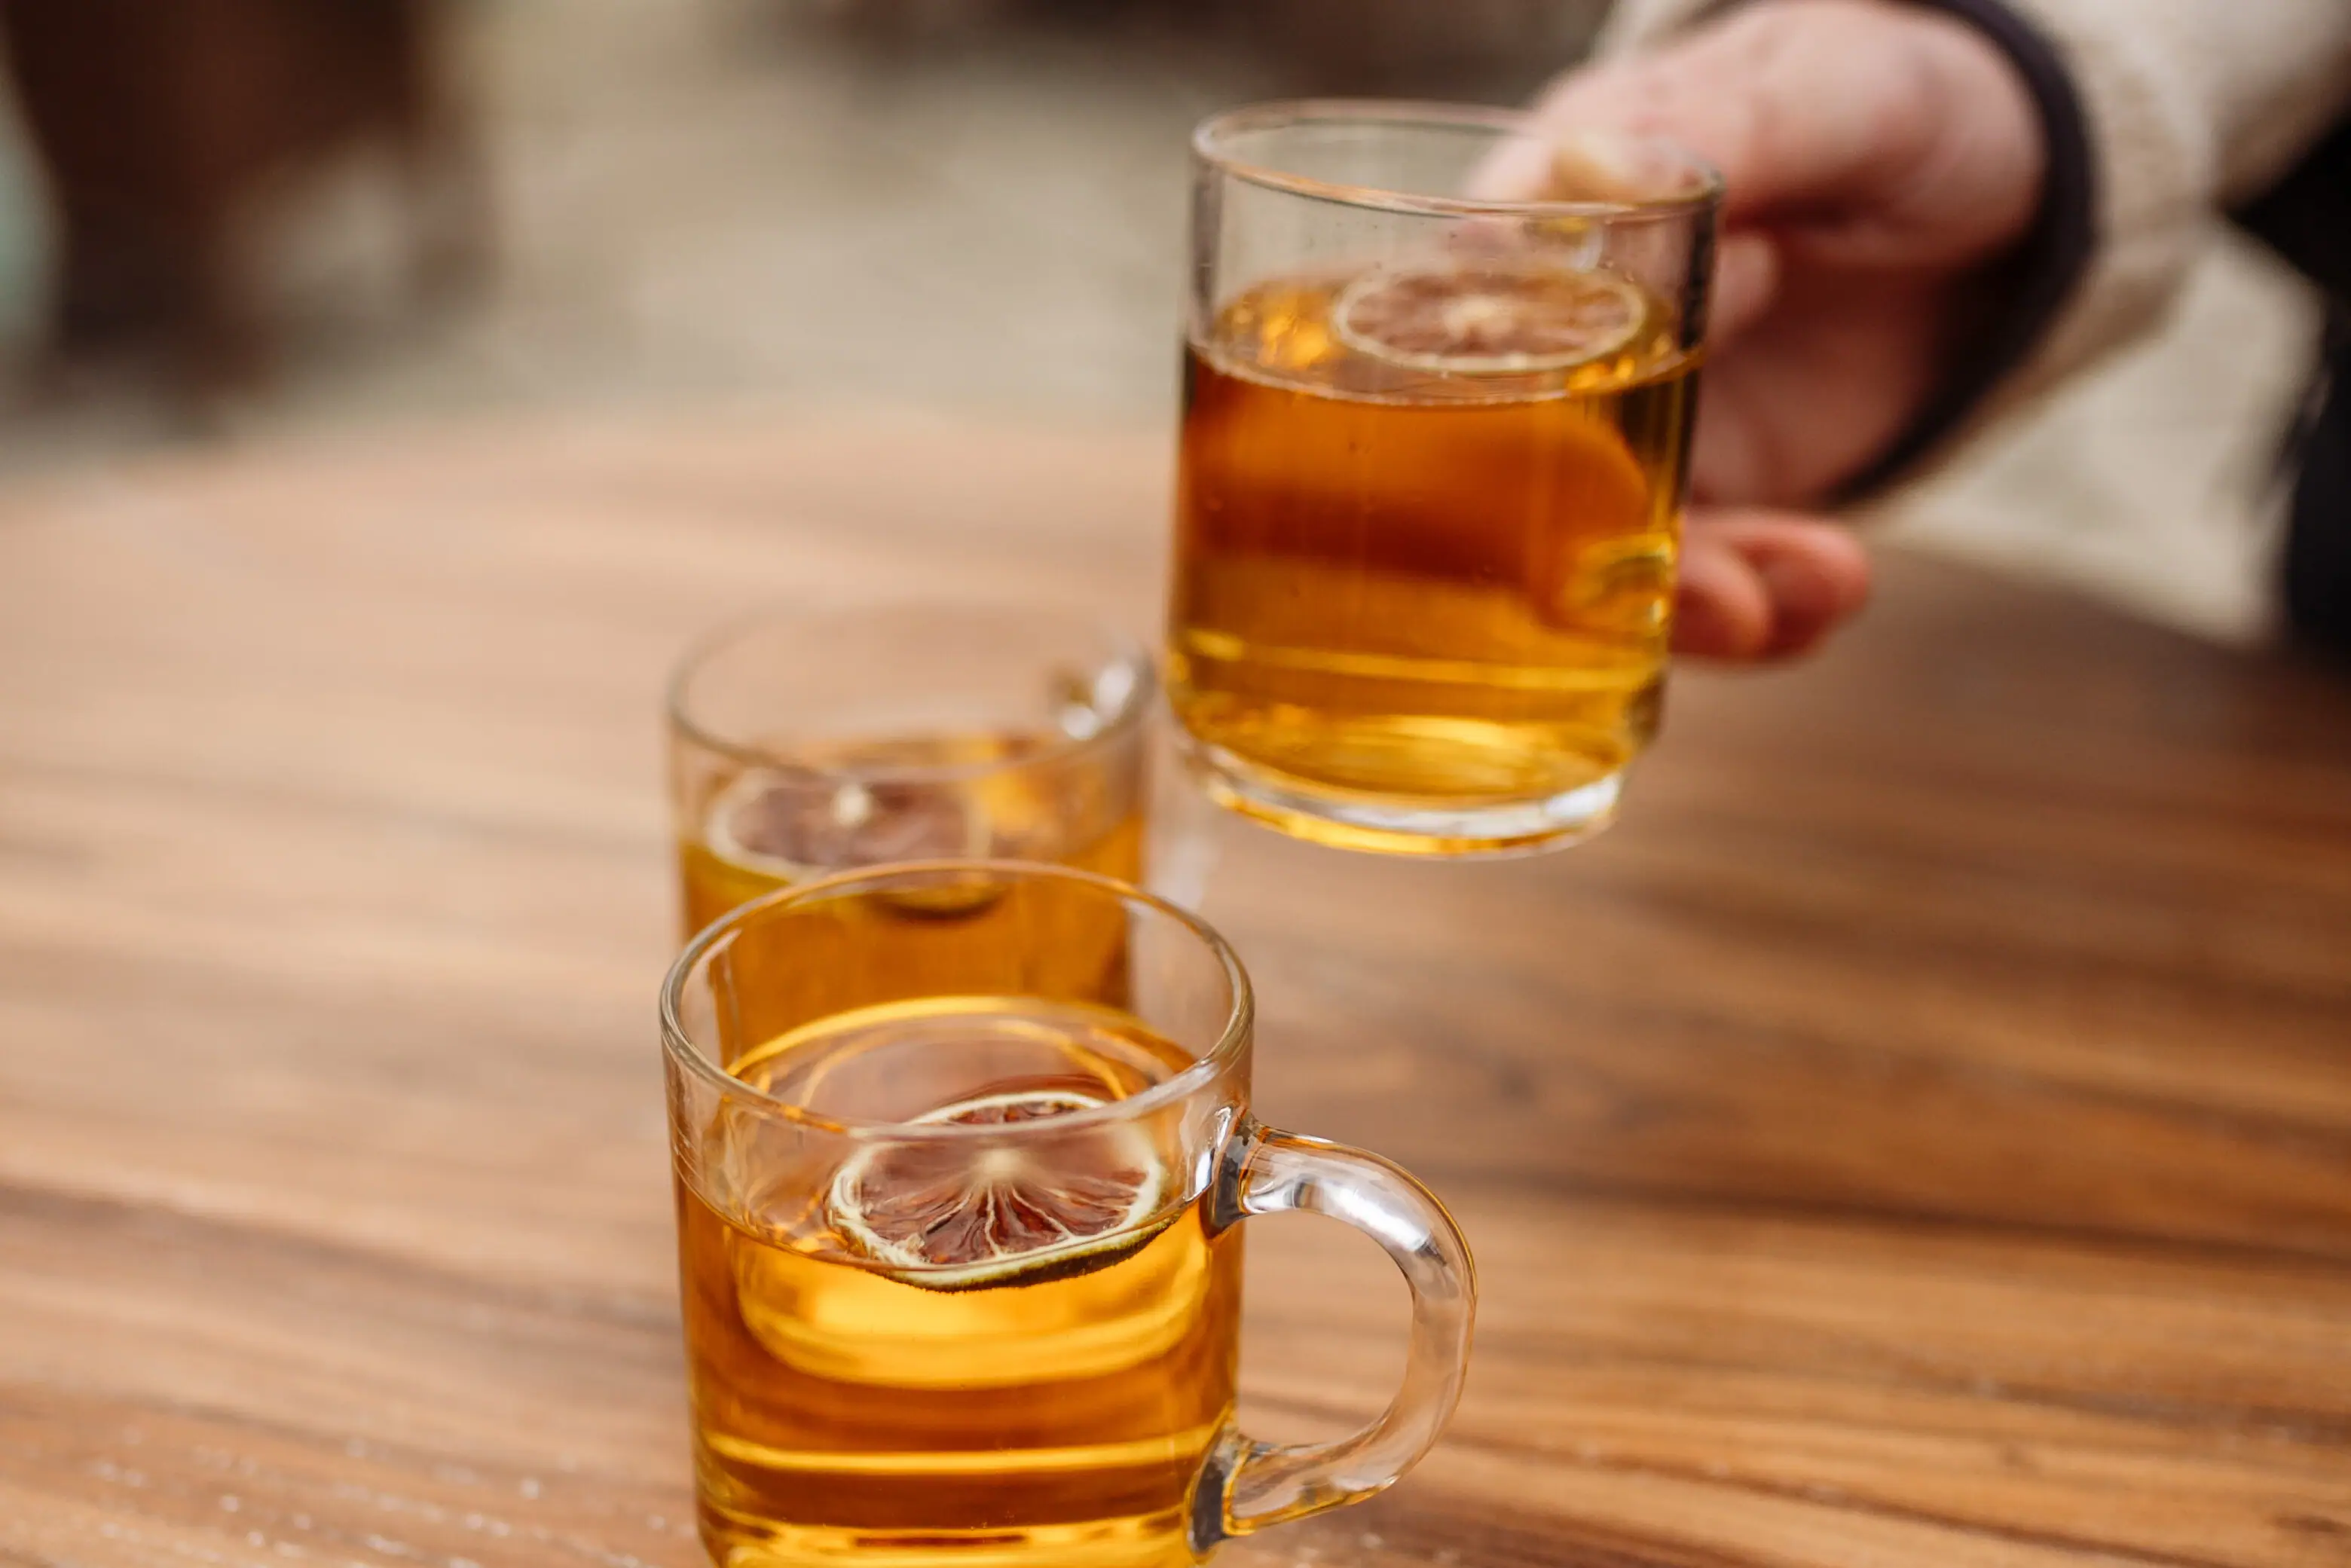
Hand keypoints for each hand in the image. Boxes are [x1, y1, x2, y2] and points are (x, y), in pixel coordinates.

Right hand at [1517, 0, 2045, 657]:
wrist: (2011, 190)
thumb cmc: (1896, 100)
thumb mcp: (1830, 91)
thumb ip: (1725, 126)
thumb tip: (1595, 167)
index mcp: (1547, 212)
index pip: (1457, 313)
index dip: (1480, 396)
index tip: (1552, 447)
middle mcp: (1559, 340)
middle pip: (1505, 467)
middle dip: (1578, 551)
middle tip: (1700, 585)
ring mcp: (1626, 435)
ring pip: (1594, 556)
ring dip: (1683, 604)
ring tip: (1786, 600)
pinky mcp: (1703, 504)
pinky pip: (1696, 589)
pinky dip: (1759, 618)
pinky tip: (1823, 598)